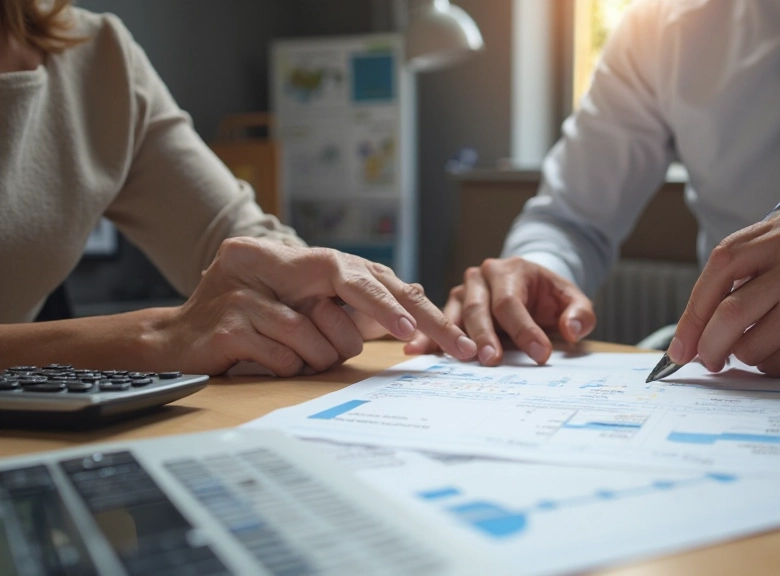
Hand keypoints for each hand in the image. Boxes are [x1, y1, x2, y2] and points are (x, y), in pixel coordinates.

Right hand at [153, 237, 476, 375]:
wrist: (173, 342)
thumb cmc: (247, 325)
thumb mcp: (300, 306)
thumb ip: (347, 297)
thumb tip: (412, 291)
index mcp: (293, 257)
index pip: (364, 273)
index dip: (403, 301)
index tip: (441, 329)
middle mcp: (270, 261)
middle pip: (353, 283)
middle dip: (392, 315)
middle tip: (420, 342)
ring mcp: (248, 289)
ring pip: (321, 336)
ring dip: (316, 357)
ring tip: (290, 354)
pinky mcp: (229, 322)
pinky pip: (287, 358)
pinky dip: (286, 368)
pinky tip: (263, 360)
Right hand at [405, 257, 596, 365]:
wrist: (529, 286)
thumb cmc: (549, 296)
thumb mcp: (572, 299)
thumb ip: (579, 313)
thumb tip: (571, 329)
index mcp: (512, 270)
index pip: (513, 302)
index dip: (525, 330)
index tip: (540, 354)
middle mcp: (482, 277)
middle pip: (480, 309)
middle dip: (486, 337)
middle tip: (493, 361)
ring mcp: (464, 291)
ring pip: (457, 316)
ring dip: (454, 339)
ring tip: (455, 359)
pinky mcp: (453, 307)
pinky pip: (441, 324)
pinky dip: (429, 338)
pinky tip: (416, 350)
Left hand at [668, 211, 779, 375]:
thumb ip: (751, 271)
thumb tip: (696, 324)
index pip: (722, 264)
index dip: (693, 307)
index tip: (681, 340)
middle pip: (729, 309)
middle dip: (707, 343)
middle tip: (705, 360)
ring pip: (751, 342)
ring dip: (745, 356)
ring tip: (762, 348)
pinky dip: (773, 365)